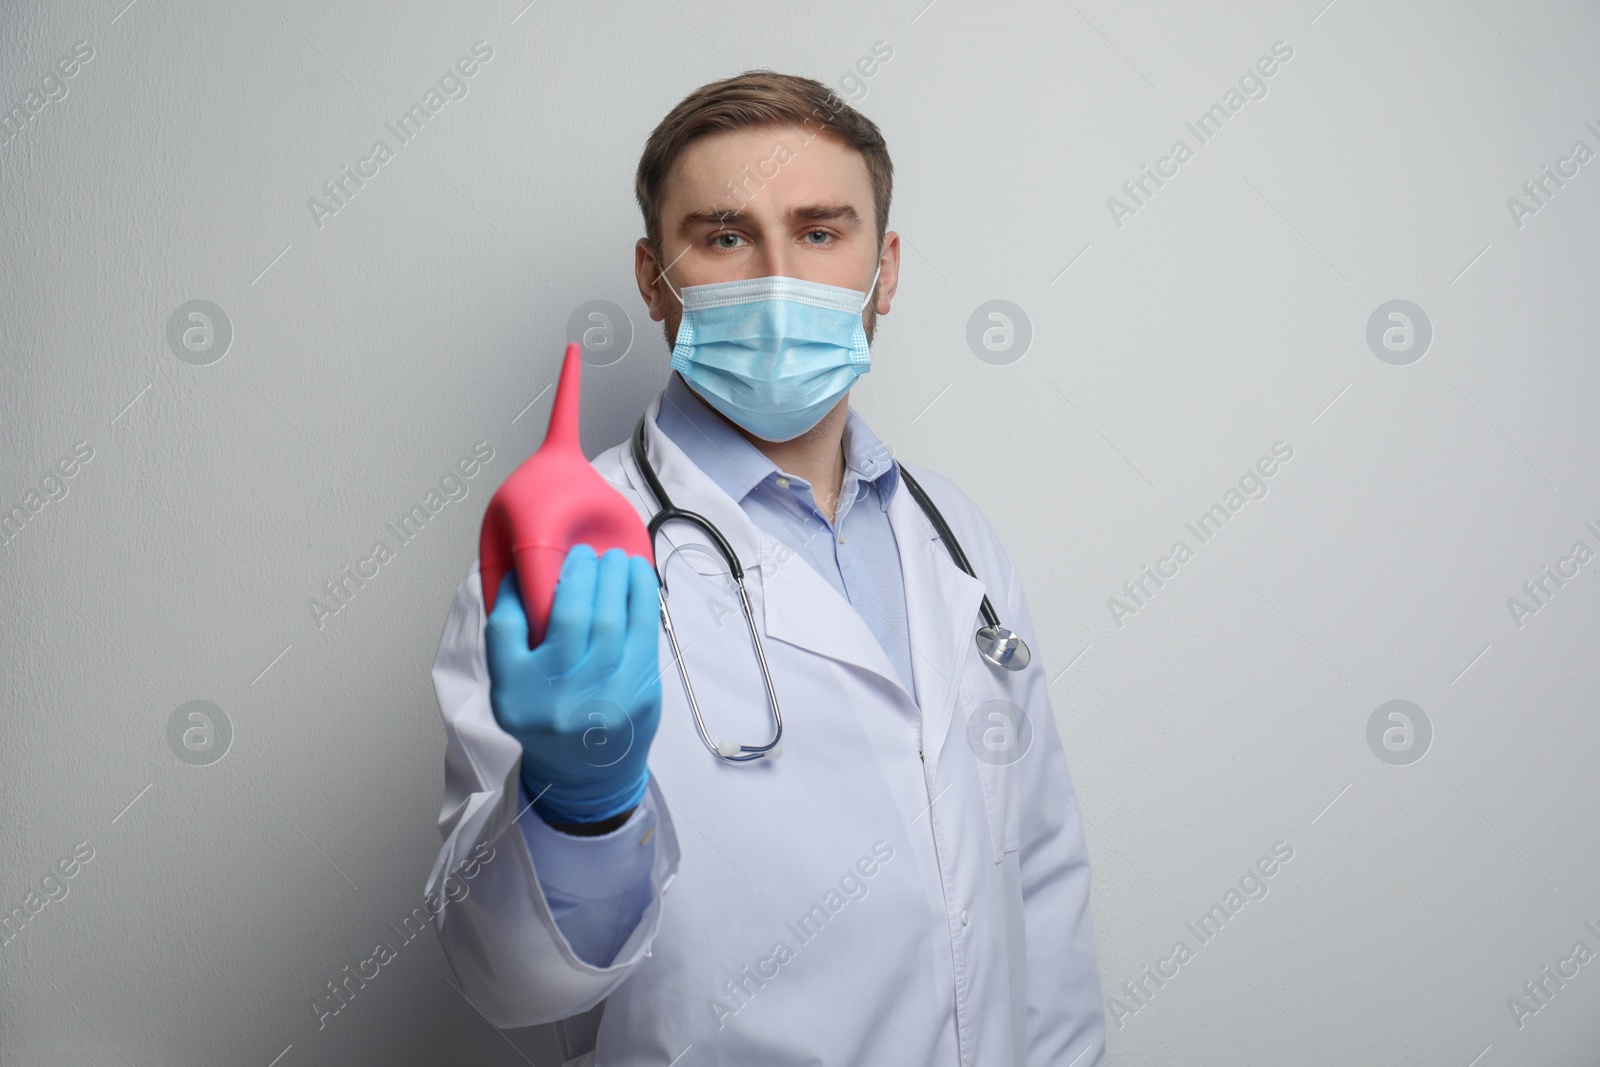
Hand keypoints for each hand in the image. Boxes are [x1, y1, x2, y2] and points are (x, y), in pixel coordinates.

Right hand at [484, 545, 662, 824]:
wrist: (585, 775)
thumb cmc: (545, 717)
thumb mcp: (509, 684)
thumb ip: (508, 632)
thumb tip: (519, 573)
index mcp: (520, 693)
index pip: (515, 627)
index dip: (531, 587)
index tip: (547, 561)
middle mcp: (563, 697)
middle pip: (575, 618)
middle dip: (586, 574)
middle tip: (590, 552)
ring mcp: (608, 698)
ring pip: (615, 621)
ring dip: (619, 580)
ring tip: (618, 559)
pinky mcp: (643, 695)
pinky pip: (644, 635)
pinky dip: (644, 601)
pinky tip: (640, 579)